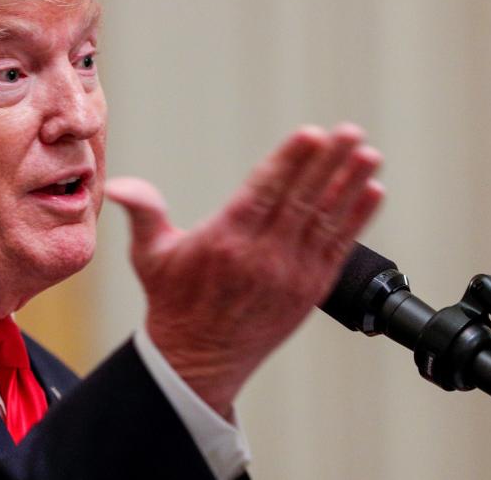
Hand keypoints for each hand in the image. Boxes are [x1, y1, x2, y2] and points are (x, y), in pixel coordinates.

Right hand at [104, 124, 382, 419]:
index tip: (311, 134)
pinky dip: (357, 220)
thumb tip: (118, 186)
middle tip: (350, 132)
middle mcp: (261, 257)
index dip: (289, 162)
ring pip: (326, 221)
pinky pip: (338, 248)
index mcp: (224, 241)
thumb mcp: (149, 256)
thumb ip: (143, 212)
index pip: (264, 192)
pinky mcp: (310, 290)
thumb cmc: (173, 301)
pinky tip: (371, 192)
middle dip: (328, 163)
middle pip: (301, 200)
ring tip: (368, 154)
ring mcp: (290, 274)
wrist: (199, 359)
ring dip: (349, 185)